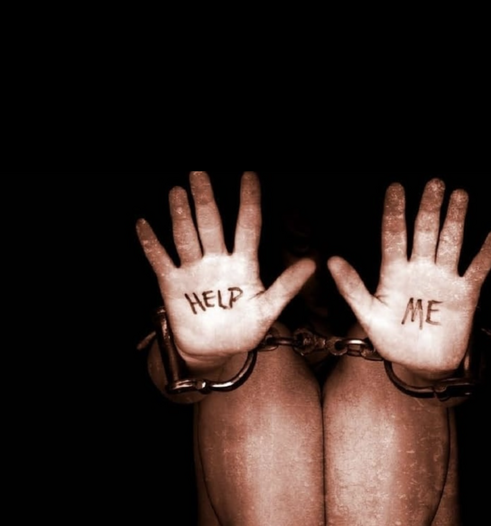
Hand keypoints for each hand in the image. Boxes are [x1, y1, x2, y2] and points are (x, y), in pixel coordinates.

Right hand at [137, 172, 315, 371]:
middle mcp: (217, 261)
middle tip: (199, 173)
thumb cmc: (243, 330)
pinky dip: (152, 244)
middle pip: (211, 224)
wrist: (214, 352)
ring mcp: (194, 271)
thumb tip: (312, 264)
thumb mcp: (268, 310)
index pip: (247, 226)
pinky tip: (144, 225)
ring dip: (181, 216)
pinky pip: (160, 261)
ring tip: (178, 193)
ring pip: (186, 237)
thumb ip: (286, 287)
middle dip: (206, 200)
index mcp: (243, 264)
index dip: (249, 201)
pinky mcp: (173, 284)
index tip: (249, 176)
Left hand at [328, 178, 490, 375]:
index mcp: (395, 272)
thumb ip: (352, 289)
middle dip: (429, 208)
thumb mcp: (368, 316)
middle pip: (424, 232)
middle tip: (433, 184)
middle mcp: (420, 269)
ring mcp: (443, 279)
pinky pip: (476, 270)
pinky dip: (485, 255)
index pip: (393, 236)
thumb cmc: (393, 340)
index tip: (396, 189)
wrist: (421, 365)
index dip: (394, 213)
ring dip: (455, 220)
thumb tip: (332, 261)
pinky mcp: (465, 294)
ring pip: (450, 243)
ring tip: (459, 195)